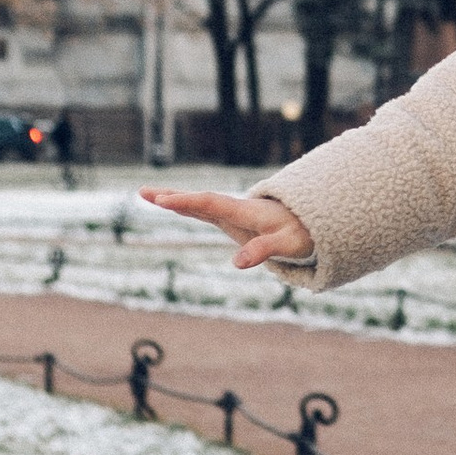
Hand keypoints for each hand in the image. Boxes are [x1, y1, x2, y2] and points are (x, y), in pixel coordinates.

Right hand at [137, 184, 312, 270]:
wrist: (311, 221)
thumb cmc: (301, 233)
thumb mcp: (287, 244)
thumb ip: (263, 250)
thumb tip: (237, 263)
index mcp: (246, 212)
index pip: (212, 204)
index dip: (188, 201)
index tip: (165, 200)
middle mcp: (236, 208)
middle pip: (199, 200)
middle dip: (173, 196)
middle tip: (144, 192)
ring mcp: (232, 212)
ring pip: (198, 203)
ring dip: (175, 198)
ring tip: (147, 194)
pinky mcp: (232, 219)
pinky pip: (204, 210)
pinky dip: (186, 206)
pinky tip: (171, 204)